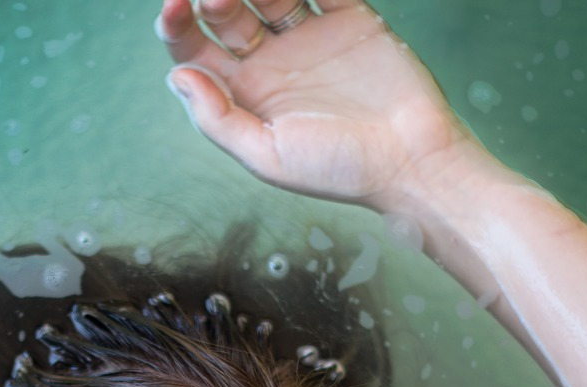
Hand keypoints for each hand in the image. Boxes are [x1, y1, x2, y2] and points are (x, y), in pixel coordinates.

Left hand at [156, 0, 487, 209]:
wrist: (413, 160)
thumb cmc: (341, 170)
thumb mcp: (268, 157)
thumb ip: (218, 120)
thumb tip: (177, 75)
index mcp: (245, 95)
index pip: (196, 51)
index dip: (177, 27)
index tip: (173, 7)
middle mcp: (272, 62)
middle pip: (227, 15)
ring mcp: (309, 36)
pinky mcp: (349, 17)